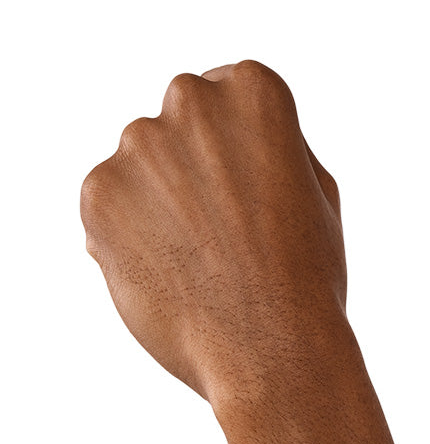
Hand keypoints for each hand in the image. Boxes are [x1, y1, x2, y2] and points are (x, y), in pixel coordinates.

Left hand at [81, 60, 347, 405]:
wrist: (273, 353)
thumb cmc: (309, 280)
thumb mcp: (318, 195)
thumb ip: (274, 149)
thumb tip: (231, 139)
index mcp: (254, 90)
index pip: (229, 92)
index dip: (240, 149)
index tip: (253, 192)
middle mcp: (190, 101)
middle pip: (180, 124)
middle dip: (195, 167)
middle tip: (227, 231)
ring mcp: (138, 147)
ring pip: (142, 166)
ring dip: (161, 203)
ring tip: (202, 262)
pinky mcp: (97, 195)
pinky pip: (109, 207)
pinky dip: (131, 237)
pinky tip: (172, 275)